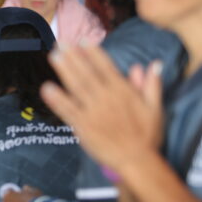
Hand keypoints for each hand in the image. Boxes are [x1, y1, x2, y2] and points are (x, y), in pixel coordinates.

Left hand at [41, 45, 163, 171]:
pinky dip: (57, 99)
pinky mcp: (82, 127)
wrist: (136, 160)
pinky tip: (46, 88)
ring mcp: (93, 112)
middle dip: (74, 57)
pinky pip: (67, 111)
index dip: (93, 53)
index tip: (83, 41)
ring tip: (53, 56)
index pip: (106, 67)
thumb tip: (151, 64)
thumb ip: (151, 85)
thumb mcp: (155, 108)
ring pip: (77, 87)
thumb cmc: (147, 135)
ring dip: (64, 71)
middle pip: (87, 73)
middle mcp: (106, 99)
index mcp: (123, 92)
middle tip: (61, 43)